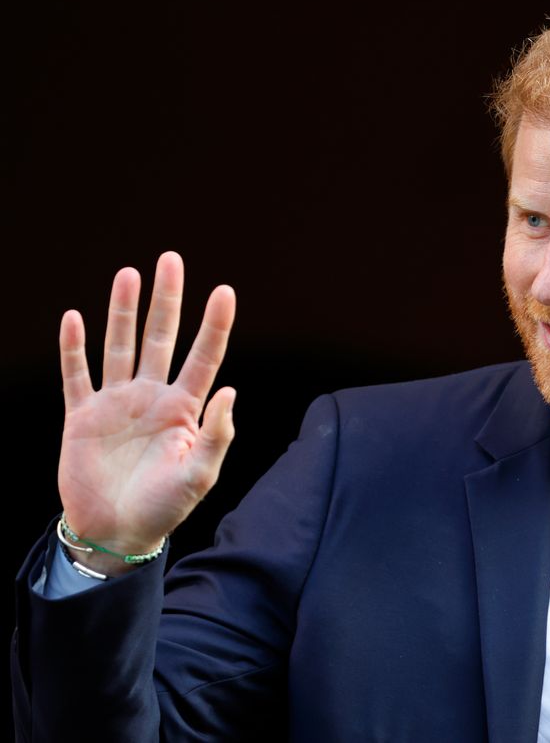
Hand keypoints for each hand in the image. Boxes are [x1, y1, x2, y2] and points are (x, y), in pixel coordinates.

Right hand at [57, 251, 235, 574]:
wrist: (116, 533)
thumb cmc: (164, 507)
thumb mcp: (199, 475)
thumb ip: (217, 434)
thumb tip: (231, 389)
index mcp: (184, 408)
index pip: (204, 356)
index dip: (214, 325)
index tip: (225, 291)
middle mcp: (152, 397)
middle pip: (161, 337)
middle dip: (166, 300)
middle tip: (170, 260)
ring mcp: (116, 403)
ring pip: (119, 346)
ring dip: (122, 311)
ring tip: (128, 273)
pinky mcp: (82, 416)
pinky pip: (76, 375)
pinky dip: (73, 348)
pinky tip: (74, 319)